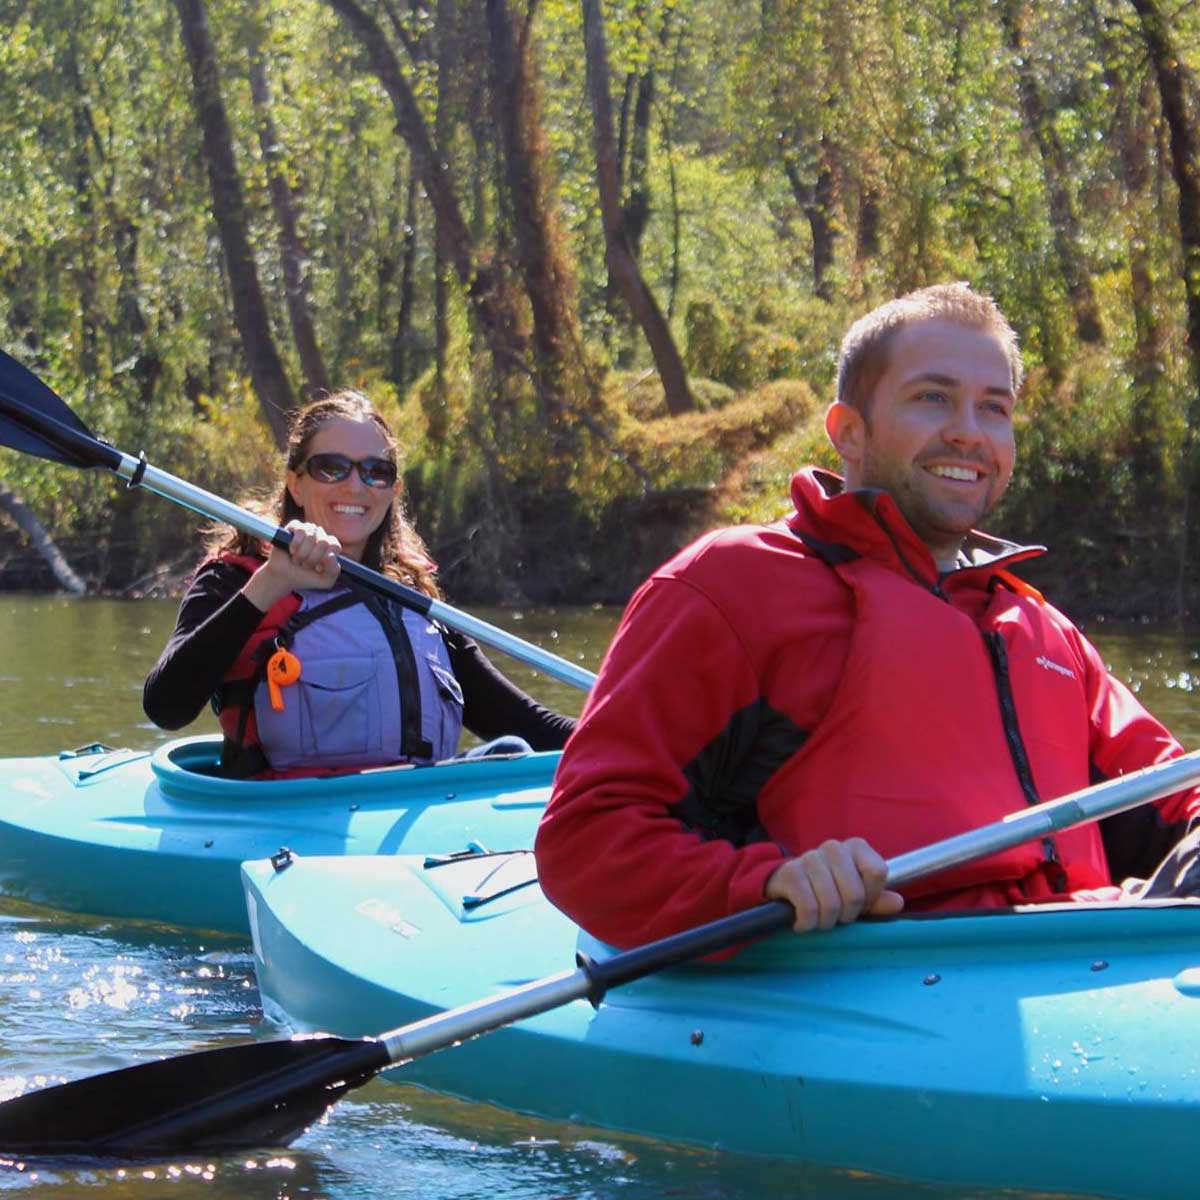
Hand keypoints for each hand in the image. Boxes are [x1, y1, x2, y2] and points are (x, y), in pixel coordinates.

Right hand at [243, 521, 341, 610]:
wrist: (283, 577)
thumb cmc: (306, 577)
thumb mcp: (325, 581)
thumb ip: (334, 571)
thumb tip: (331, 555)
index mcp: (330, 546)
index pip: (334, 546)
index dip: (325, 559)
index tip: (317, 568)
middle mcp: (321, 535)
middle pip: (323, 542)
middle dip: (313, 558)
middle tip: (305, 565)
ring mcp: (308, 530)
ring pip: (311, 537)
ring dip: (302, 554)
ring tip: (297, 560)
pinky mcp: (294, 526)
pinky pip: (300, 530)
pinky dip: (296, 544)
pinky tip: (292, 551)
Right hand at [764, 838, 903, 932]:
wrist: (786, 886)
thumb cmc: (828, 890)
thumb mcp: (856, 895)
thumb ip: (877, 900)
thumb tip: (898, 903)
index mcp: (856, 847)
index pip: (877, 873)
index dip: (870, 897)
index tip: (859, 904)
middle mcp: (834, 847)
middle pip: (854, 894)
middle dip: (846, 915)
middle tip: (836, 916)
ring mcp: (810, 857)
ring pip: (831, 904)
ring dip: (825, 922)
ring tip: (819, 919)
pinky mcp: (790, 872)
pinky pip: (809, 908)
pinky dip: (807, 923)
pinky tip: (803, 921)